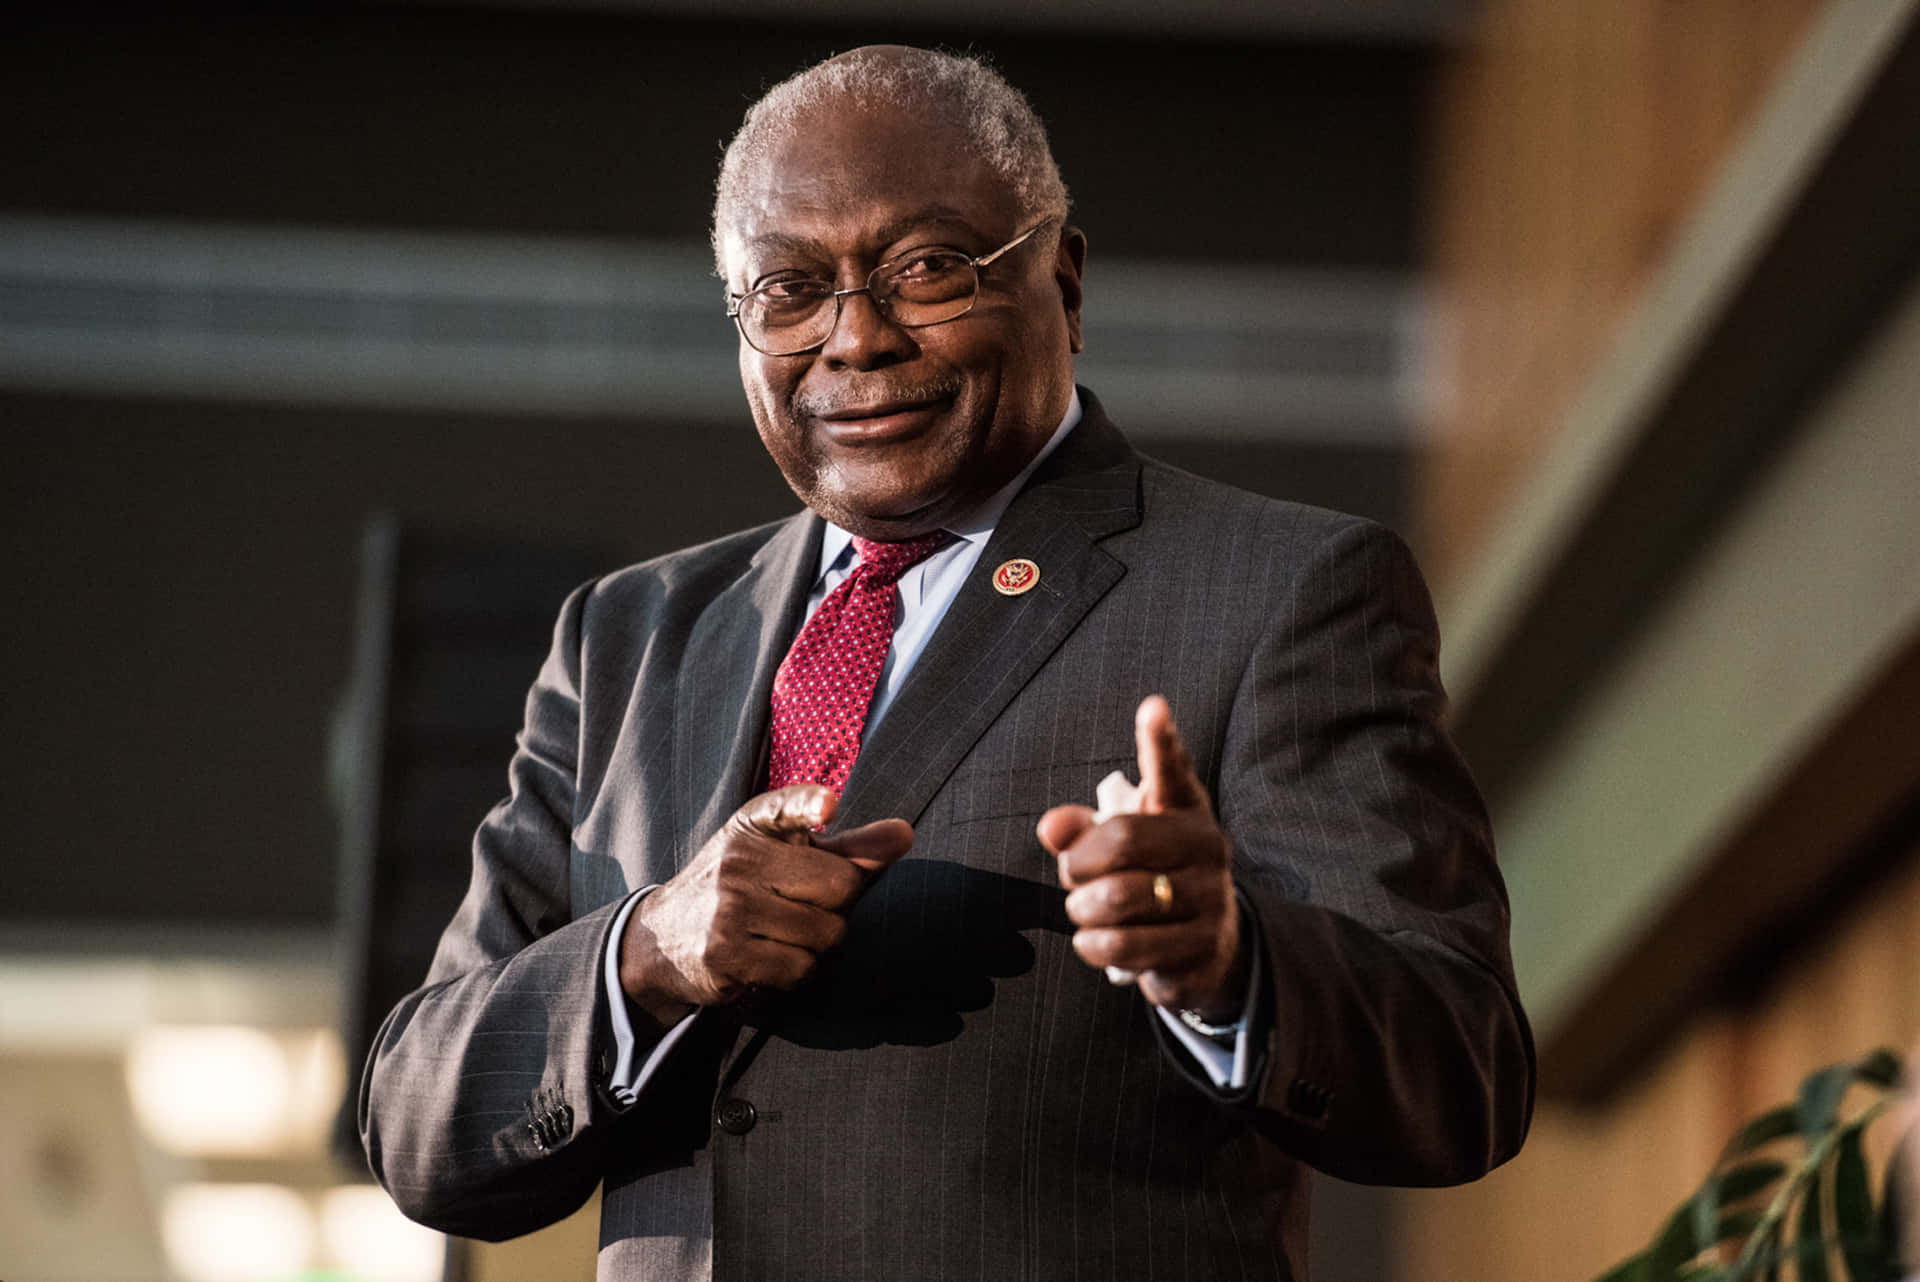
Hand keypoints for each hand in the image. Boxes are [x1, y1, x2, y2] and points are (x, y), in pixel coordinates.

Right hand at [618, 785, 913, 1024]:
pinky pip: (799, 968)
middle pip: (840, 886)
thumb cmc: (740, 885)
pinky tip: (767, 957)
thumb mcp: (784, 853)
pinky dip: (795, 970)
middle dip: (837, 904)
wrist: (660, 937)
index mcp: (753, 826)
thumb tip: (905, 834)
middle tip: (802, 905)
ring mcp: (729, 910)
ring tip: (781, 932)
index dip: (809, 804)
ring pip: (825, 934)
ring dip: (816, 943)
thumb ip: (849, 846)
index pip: (785, 806)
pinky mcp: (724, 955)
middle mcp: (738, 862)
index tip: (828, 806)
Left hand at [1037, 696, 1247, 1019]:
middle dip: (1079, 865)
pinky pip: (1125, 946)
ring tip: (1084, 912)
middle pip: (1122, 842)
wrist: (1207, 946)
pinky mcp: (1203, 946)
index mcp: (1184, 808)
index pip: (1172, 769)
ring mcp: (1212, 898)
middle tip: (1073, 877)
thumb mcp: (1117, 846)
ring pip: (1119, 899)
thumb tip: (1050, 828)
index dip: (1160, 740)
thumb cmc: (1150, 877)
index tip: (1152, 708)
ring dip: (1082, 911)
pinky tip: (1095, 941)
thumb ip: (1080, 830)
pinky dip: (1093, 946)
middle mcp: (1207, 846)